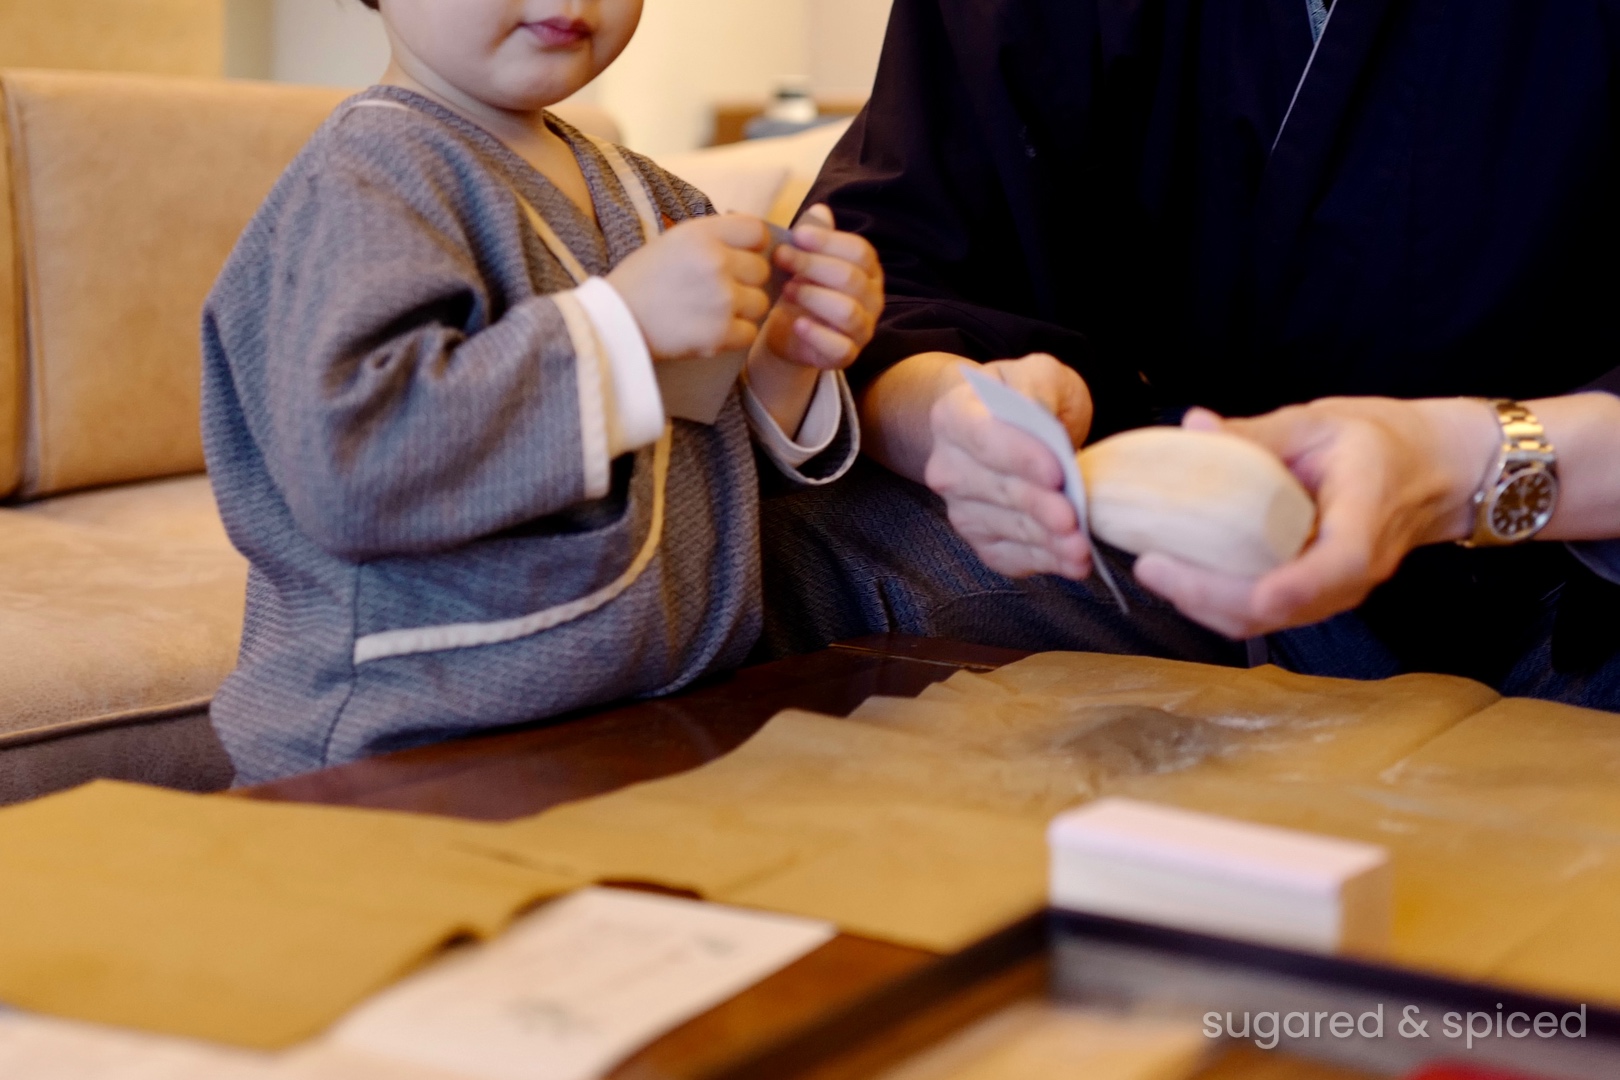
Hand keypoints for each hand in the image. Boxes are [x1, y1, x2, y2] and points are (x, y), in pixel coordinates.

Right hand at [607, 214, 770, 360]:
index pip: (757, 231)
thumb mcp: (674, 241)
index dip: (751, 246)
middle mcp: (716, 262)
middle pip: (761, 270)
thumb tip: (751, 246)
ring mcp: (721, 299)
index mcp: (702, 234)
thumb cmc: (641, 280)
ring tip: (714, 312)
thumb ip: (712, 239)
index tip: (738, 257)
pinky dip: (735, 335)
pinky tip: (711, 330)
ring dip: (742, 310)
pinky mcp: (719, 333)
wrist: (614, 321)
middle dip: (745, 281)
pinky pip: (750, 333)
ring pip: (760, 303)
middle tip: (719, 291)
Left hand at [746, 205, 884, 431]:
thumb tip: (819, 211)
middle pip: (852, 278)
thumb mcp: (803, 259)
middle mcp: (873, 299)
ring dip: (813, 297)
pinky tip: (797, 323)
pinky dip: (817, 335)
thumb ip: (813, 237)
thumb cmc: (801, 287)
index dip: (828, 241)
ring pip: (847, 311)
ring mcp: (863, 329)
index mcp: (869, 270)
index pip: (860, 251)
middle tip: (781, 258)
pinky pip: (840, 347)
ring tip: (786, 289)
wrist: (788, 332)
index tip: (797, 235)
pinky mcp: (847, 356)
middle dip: (813, 265)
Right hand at [923, 353, 1094, 578]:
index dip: (1018, 457)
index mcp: (954, 416)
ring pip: (1004, 528)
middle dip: (1037, 507)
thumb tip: (1044, 421)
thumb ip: (1039, 389)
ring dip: (1043, 542)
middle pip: (994, 490)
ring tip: (1080, 548)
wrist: (1007, 428)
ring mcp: (961, 507)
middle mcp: (947, 465)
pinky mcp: (980, 539)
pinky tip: (1071, 562)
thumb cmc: (1027, 399)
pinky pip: (1007, 556)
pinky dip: (1042, 562)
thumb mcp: (1040, 376)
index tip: (1056, 471)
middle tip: (1073, 518)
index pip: (983, 438)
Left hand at [1133, 397, 1499, 637]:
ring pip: (1267, 620)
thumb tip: (1194, 426)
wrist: (1433, 472)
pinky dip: (1219, 602)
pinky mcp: (1313, 596)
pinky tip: (1181, 576)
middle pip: (1284, 607)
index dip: (1295, 586)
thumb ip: (1257, 433)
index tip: (1255, 593)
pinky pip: (1264, 613)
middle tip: (1151, 566)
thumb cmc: (1380, 443)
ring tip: (1156, 572)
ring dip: (1207, 605)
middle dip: (1212, 597)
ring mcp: (1334, 591)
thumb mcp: (1320, 424)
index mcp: (1365, 519)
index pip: (1338, 565)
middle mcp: (1353, 571)